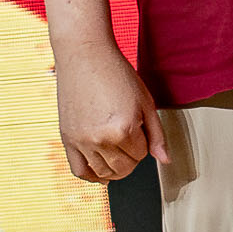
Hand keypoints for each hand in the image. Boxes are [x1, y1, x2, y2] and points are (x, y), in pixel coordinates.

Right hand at [55, 42, 168, 181]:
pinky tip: (100, 171)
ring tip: (118, 152)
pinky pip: (79, 171)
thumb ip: (156, 134)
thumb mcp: (145, 100)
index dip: (144, 143)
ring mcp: (81, 141)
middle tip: (130, 139)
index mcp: (124, 129)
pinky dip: (91, 176)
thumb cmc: (116, 73)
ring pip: (103, 173)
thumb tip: (165, 159)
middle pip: (123, 168)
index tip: (139, 127)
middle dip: (131, 158)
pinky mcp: (67, 139)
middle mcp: (101, 139)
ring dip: (114, 168)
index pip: (141, 155)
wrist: (85, 55)